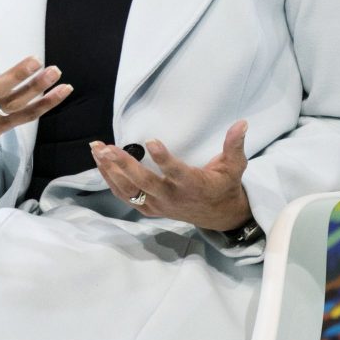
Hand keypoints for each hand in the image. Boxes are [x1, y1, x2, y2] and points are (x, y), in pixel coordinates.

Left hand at [90, 120, 251, 230]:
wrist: (218, 216)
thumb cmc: (224, 186)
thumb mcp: (234, 167)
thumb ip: (234, 146)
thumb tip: (242, 123)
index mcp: (193, 185)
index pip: (176, 172)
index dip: (164, 159)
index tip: (151, 141)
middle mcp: (172, 197)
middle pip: (144, 183)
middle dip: (124, 165)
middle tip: (107, 147)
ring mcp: (158, 205)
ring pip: (129, 190)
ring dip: (111, 170)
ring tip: (97, 150)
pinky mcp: (149, 208)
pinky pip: (125, 196)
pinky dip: (111, 180)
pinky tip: (100, 163)